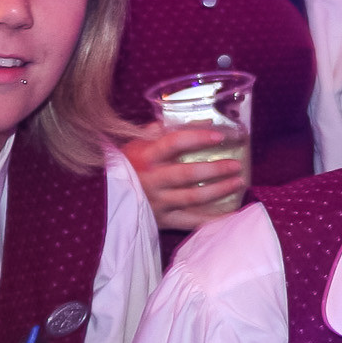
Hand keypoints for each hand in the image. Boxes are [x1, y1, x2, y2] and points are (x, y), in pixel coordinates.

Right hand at [122, 124, 248, 230]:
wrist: (103, 197)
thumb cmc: (127, 164)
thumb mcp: (140, 142)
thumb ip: (167, 130)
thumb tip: (205, 120)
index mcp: (146, 156)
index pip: (174, 143)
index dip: (198, 138)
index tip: (220, 136)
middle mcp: (152, 180)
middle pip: (188, 174)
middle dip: (216, 170)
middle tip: (237, 165)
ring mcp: (157, 202)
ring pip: (192, 198)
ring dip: (219, 191)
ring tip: (238, 182)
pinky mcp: (161, 220)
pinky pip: (189, 222)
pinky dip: (211, 220)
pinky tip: (230, 214)